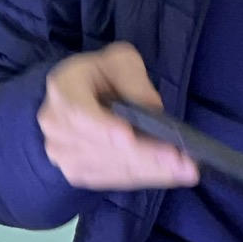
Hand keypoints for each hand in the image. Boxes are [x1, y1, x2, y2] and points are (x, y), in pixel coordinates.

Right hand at [37, 44, 198, 190]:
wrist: (80, 98)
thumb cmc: (102, 76)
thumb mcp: (119, 61)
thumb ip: (132, 78)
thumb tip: (151, 108)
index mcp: (63, 88)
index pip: (79, 112)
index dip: (103, 128)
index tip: (128, 138)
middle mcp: (56, 125)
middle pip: (101, 147)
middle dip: (144, 155)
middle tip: (182, 161)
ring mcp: (63, 154)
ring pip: (110, 167)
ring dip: (150, 171)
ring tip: (186, 171)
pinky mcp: (77, 173)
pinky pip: (112, 180)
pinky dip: (143, 178)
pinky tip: (171, 176)